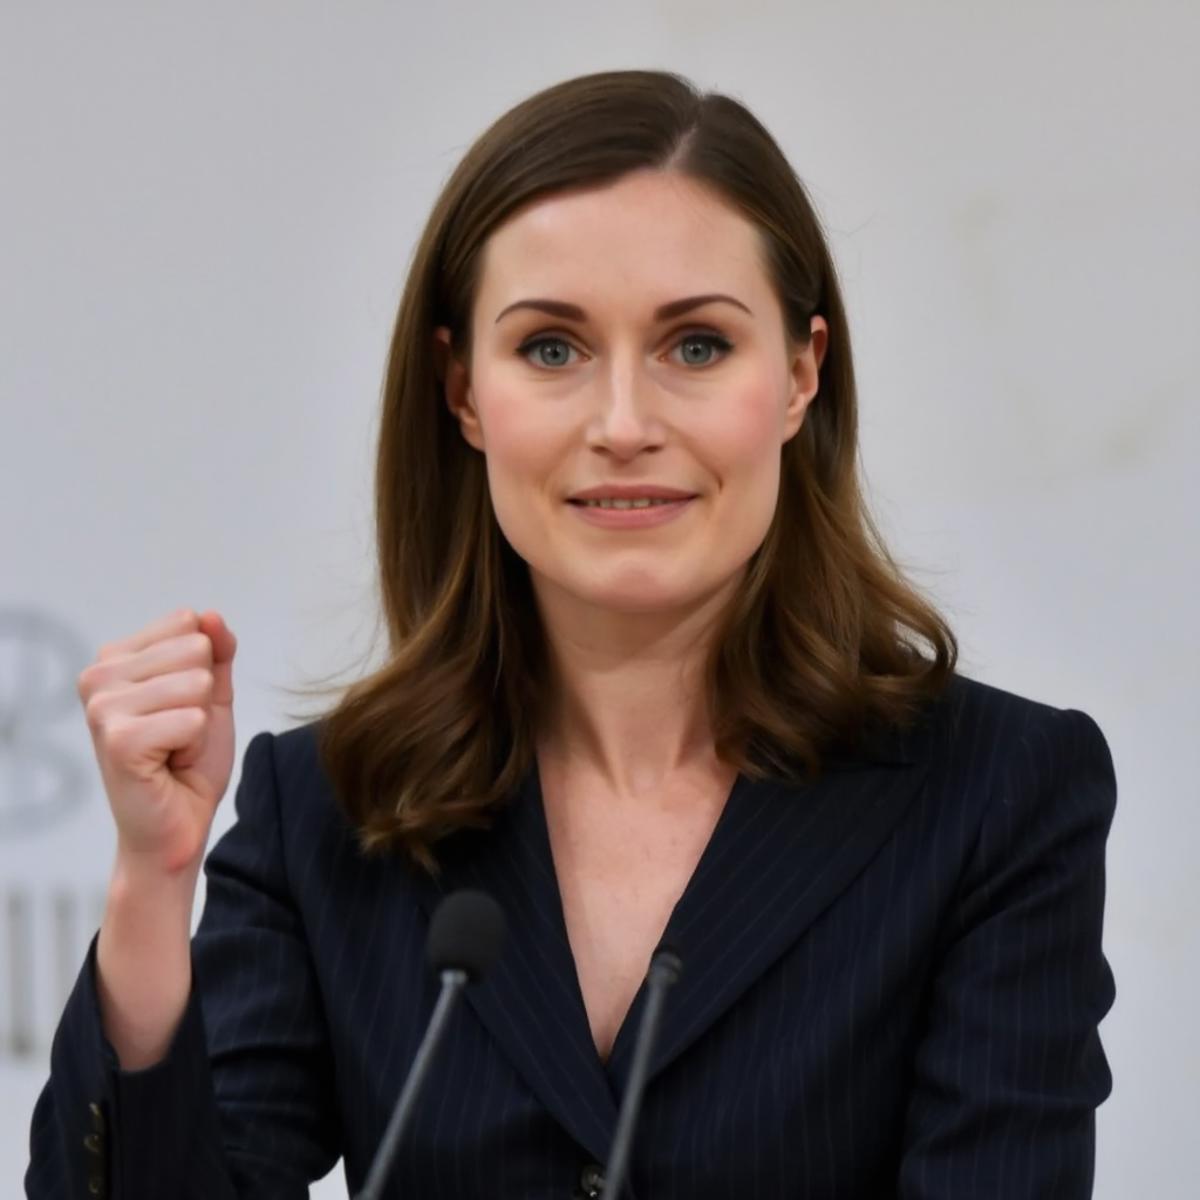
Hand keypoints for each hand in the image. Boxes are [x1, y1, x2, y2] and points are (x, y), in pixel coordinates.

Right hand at [79, 607, 237, 873]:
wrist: (178, 824)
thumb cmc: (188, 761)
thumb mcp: (212, 695)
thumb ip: (217, 651)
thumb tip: (210, 615)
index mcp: (115, 658)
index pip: (189, 623)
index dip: (204, 671)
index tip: (181, 709)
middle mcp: (98, 676)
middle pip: (195, 650)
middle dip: (202, 698)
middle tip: (179, 734)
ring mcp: (102, 708)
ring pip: (196, 683)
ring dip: (198, 724)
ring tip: (173, 749)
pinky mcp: (118, 740)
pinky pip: (192, 718)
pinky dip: (193, 745)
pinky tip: (168, 764)